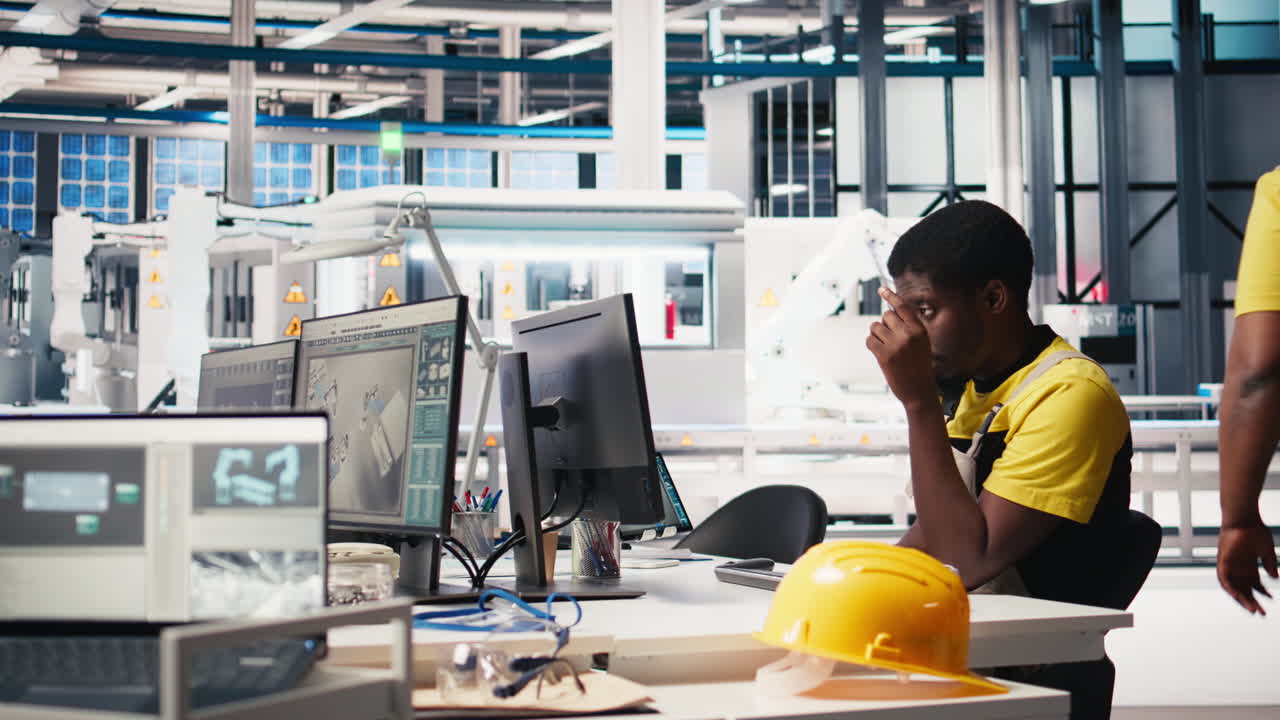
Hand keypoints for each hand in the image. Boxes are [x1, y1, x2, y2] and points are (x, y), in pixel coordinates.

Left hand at [866, 287, 938, 412]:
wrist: (919, 392)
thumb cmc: (919, 368)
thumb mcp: (921, 344)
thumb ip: (909, 328)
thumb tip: (888, 312)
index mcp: (919, 330)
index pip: (902, 307)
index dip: (890, 295)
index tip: (881, 289)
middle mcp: (908, 334)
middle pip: (886, 315)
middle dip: (885, 324)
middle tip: (891, 339)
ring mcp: (895, 345)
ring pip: (875, 327)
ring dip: (877, 335)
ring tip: (887, 347)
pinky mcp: (884, 355)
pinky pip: (869, 340)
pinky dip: (872, 345)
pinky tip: (880, 353)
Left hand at [1217, 523, 1277, 614]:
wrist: (1244, 518)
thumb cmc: (1255, 530)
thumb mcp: (1266, 550)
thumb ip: (1270, 564)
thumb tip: (1275, 578)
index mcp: (1249, 567)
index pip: (1254, 586)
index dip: (1262, 594)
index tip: (1271, 600)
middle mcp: (1239, 568)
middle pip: (1245, 590)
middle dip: (1252, 602)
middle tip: (1261, 613)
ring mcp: (1230, 566)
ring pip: (1234, 588)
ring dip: (1242, 599)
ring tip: (1253, 609)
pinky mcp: (1222, 562)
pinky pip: (1224, 579)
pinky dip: (1230, 588)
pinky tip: (1238, 596)